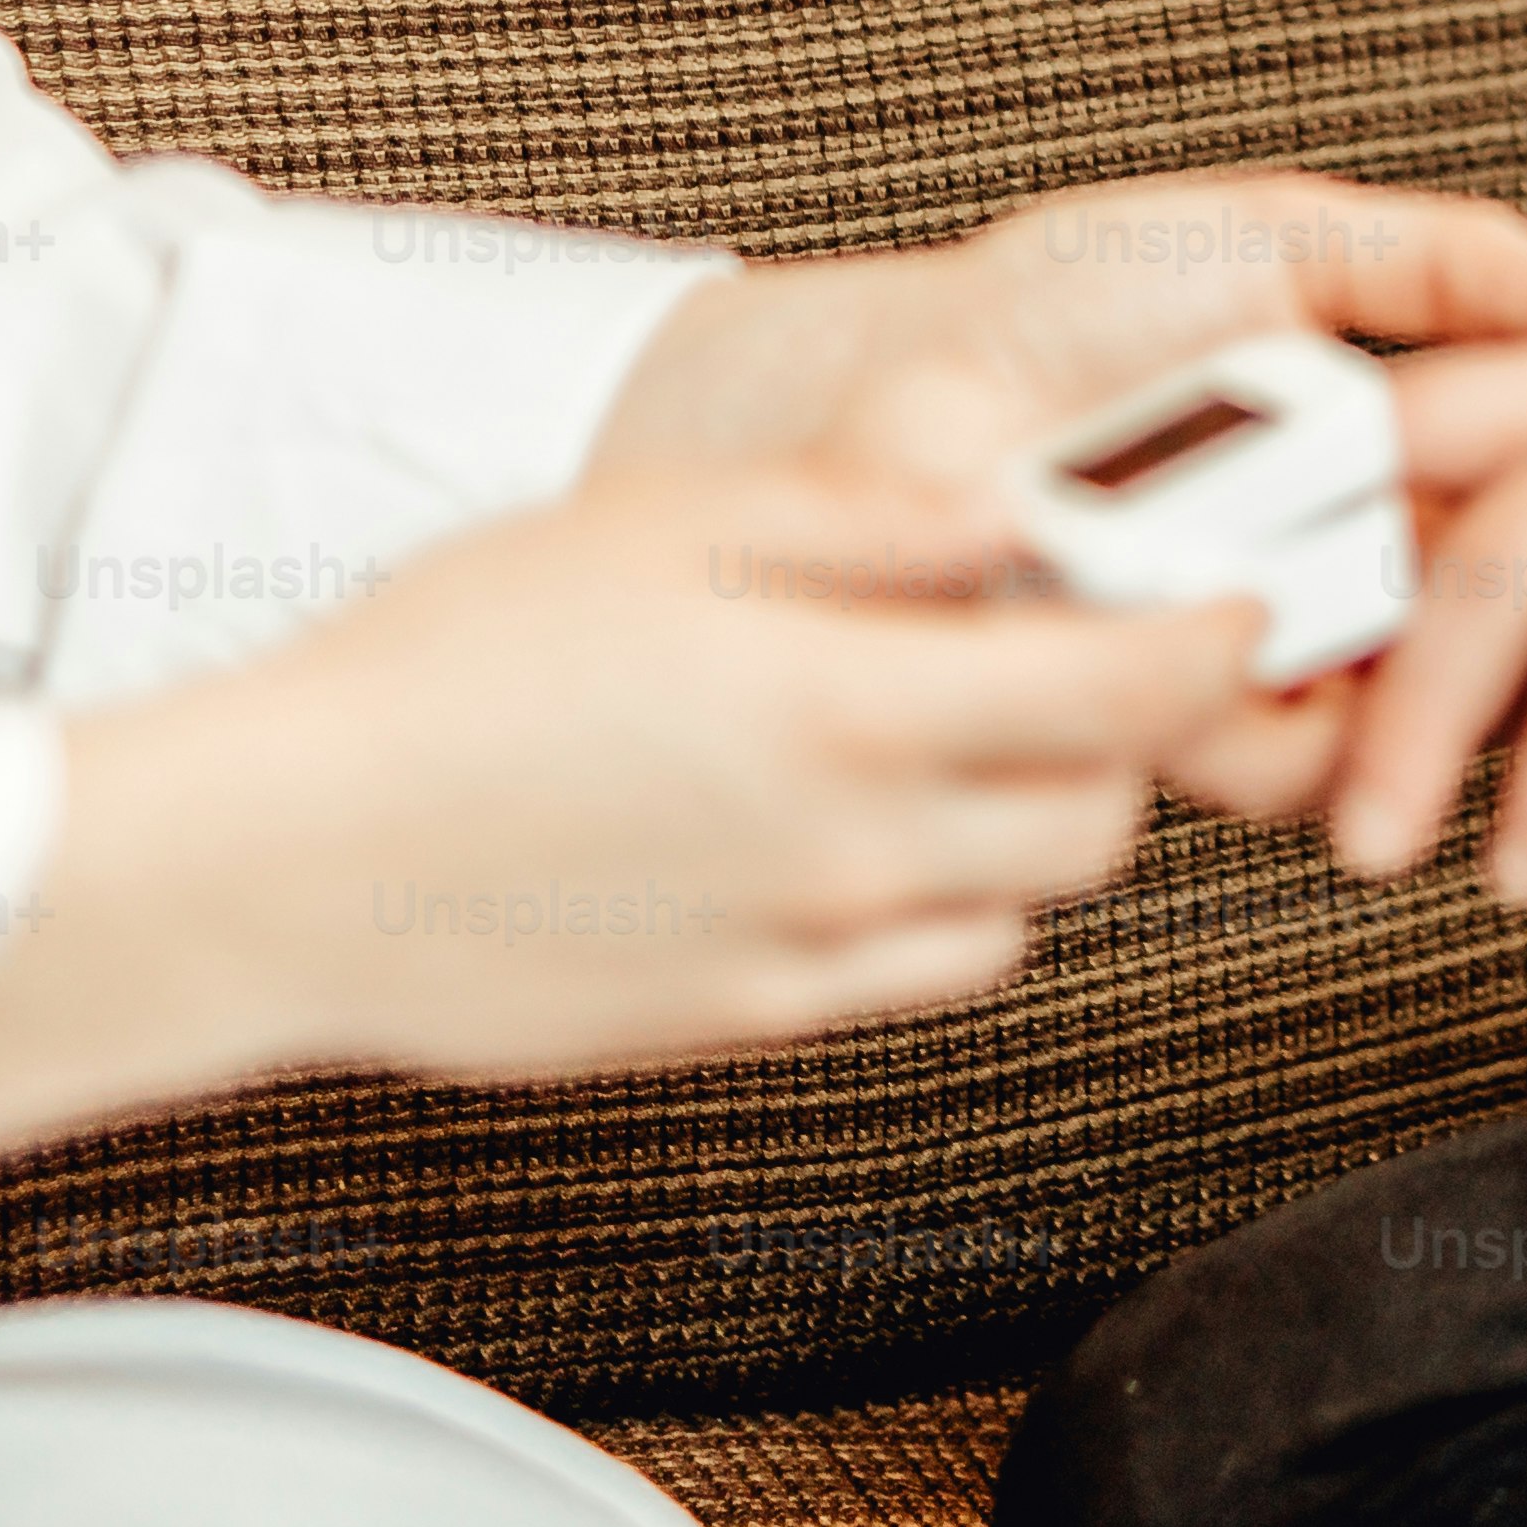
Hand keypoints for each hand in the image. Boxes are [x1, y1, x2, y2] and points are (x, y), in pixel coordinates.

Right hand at [0, 451, 1258, 1160]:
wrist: (289, 852)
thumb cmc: (457, 658)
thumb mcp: (679, 523)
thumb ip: (883, 519)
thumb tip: (1032, 506)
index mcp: (852, 705)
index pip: (1136, 687)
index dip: (1216, 636)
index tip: (1238, 592)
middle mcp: (858, 848)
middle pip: (1102, 808)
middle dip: (1122, 728)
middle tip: (1070, 648)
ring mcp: (806, 953)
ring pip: (1023, 902)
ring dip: (1029, 817)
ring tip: (944, 729)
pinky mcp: (745, 1021)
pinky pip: (919, 975)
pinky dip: (937, 907)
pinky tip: (853, 827)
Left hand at [594, 169, 1526, 814]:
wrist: (895, 383)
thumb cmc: (1065, 300)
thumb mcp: (1276, 240)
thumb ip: (1442, 260)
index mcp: (1377, 449)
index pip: (1521, 509)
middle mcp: (1329, 562)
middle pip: (1479, 628)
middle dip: (1493, 613)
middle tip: (1458, 555)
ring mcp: (1250, 646)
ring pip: (1393, 715)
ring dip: (1384, 670)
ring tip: (1303, 587)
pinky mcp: (1165, 716)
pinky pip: (1269, 761)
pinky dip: (1269, 719)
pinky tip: (1217, 630)